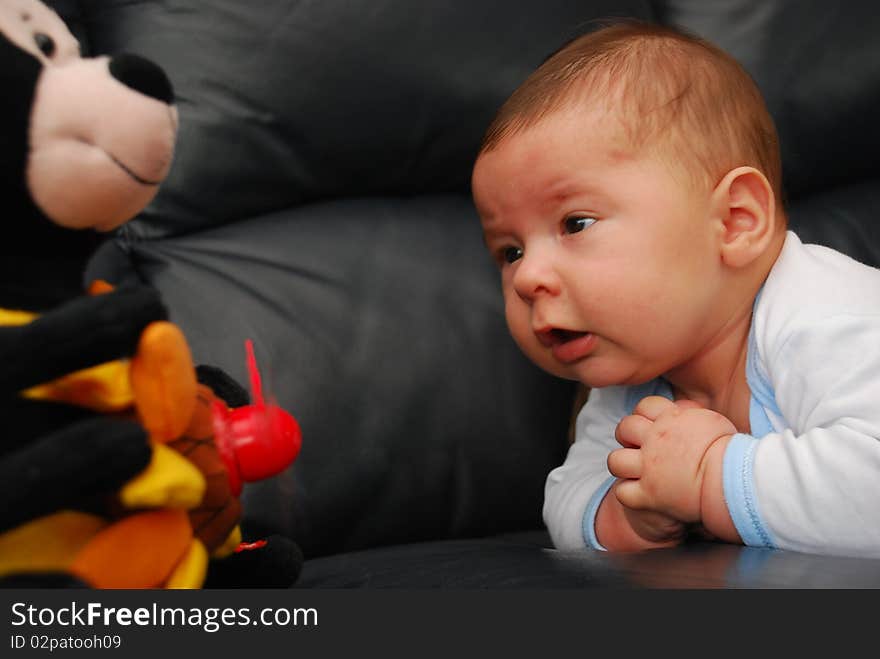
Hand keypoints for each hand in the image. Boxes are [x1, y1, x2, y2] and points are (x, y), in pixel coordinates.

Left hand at [608, 396, 735, 523]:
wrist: (732, 479)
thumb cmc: (731, 451)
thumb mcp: (713, 421)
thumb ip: (693, 415)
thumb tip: (686, 410)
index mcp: (671, 419)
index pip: (645, 406)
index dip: (644, 414)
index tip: (651, 424)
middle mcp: (654, 440)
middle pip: (624, 429)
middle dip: (627, 436)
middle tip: (639, 447)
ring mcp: (648, 467)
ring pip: (615, 461)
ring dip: (622, 465)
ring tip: (634, 471)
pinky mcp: (648, 494)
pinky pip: (623, 492)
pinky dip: (628, 494)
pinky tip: (640, 494)